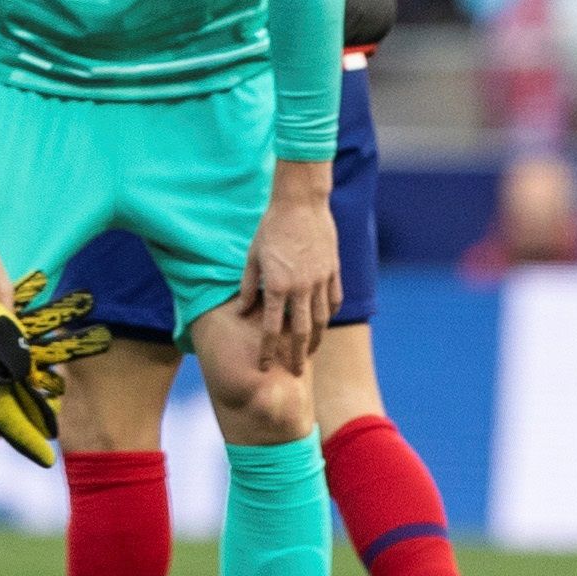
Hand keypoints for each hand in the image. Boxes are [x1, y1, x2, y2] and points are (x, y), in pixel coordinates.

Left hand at [231, 168, 340, 373]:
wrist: (301, 203)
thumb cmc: (271, 228)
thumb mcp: (252, 257)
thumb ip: (248, 287)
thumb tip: (242, 312)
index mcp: (277, 285)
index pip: (271, 328)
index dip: (266, 350)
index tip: (263, 366)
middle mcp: (301, 287)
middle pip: (301, 332)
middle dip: (296, 355)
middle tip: (294, 372)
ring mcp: (321, 280)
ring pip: (322, 320)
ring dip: (315, 339)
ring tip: (308, 352)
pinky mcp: (333, 271)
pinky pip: (334, 300)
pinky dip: (330, 314)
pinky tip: (324, 323)